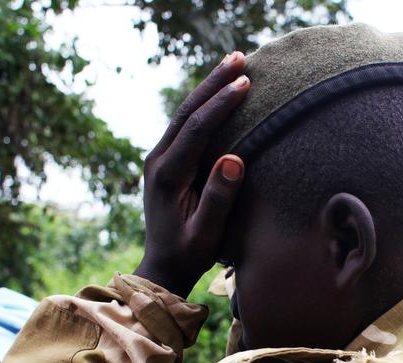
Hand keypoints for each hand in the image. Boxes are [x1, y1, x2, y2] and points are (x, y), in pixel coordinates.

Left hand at [134, 52, 249, 297]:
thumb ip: (218, 198)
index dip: (220, 105)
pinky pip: (183, 126)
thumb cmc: (189, 253)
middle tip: (239, 57)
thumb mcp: (206, 234)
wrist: (163, 265)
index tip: (245, 83)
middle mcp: (158, 161)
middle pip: (185, 112)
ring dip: (206, 90)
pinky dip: (201, 107)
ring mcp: (158, 159)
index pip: (195, 129)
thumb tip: (234, 159)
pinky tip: (216, 96)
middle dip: (212, 84)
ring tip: (230, 65)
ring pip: (183, 115)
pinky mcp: (165, 162)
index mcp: (167, 176)